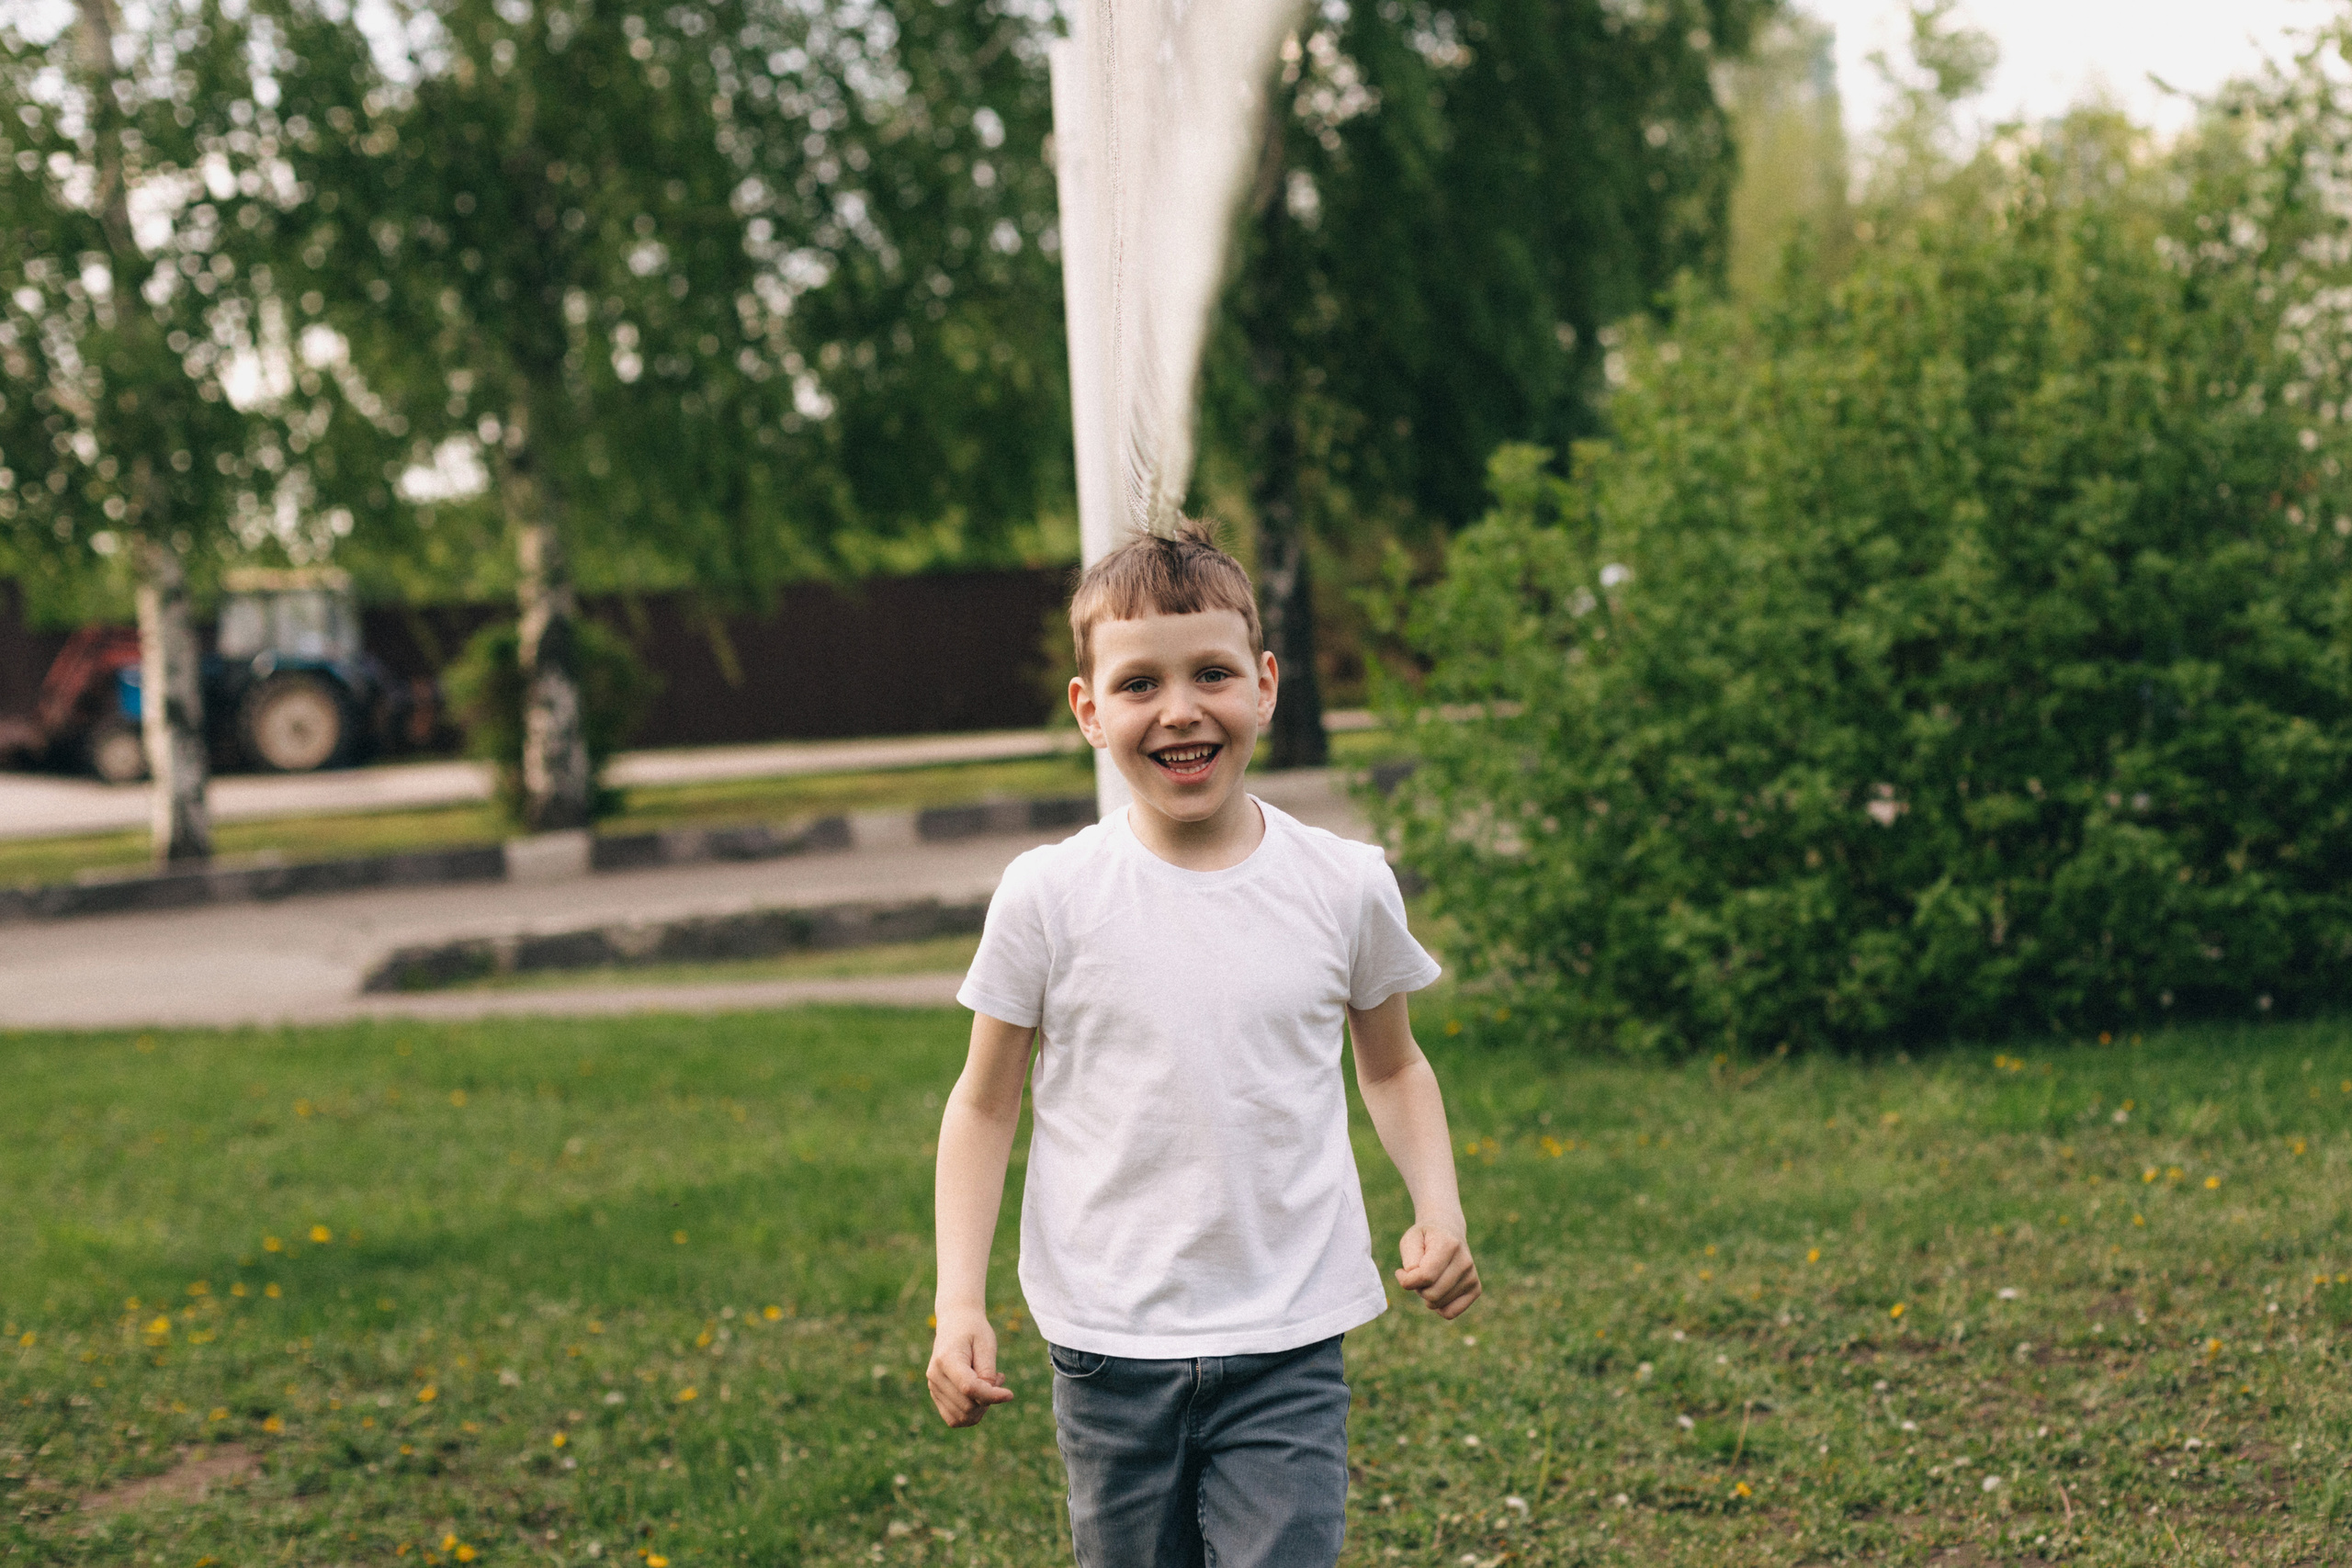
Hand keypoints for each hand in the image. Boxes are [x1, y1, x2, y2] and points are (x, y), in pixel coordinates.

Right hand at [926, 1308, 1014, 1427]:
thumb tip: (989, 1398)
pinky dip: (971, 1413)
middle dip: (988, 1400)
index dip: (991, 1395)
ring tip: (990, 1384)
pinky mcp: (936, 1394)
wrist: (955, 1322)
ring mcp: (933, 1387)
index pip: (969, 1388)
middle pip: (966, 1406)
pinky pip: (954, 1418)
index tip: (1010, 1394)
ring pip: (961, 1417)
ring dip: (981, 1408)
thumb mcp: (986, 1344)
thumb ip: (987, 1372)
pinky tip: (979, 1394)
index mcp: (946, 1359)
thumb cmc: (974, 1331)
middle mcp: (935, 1376)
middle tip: (999, 1378)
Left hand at [1396, 1222, 1480, 1318]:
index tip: (1400, 1272)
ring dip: (1426, 1295)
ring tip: (1429, 1278)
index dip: (1406, 1280)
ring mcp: (1472, 1276)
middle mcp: (1465, 1262)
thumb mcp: (1410, 1240)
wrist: (1448, 1231)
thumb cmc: (1425, 1238)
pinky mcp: (1475, 1289)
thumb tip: (1416, 1283)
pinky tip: (1436, 1291)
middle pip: (1432, 1294)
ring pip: (1438, 1304)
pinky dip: (1438, 1307)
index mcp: (1449, 1245)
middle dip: (1417, 1288)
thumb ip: (1409, 1261)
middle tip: (1417, 1275)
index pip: (1425, 1276)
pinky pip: (1450, 1312)